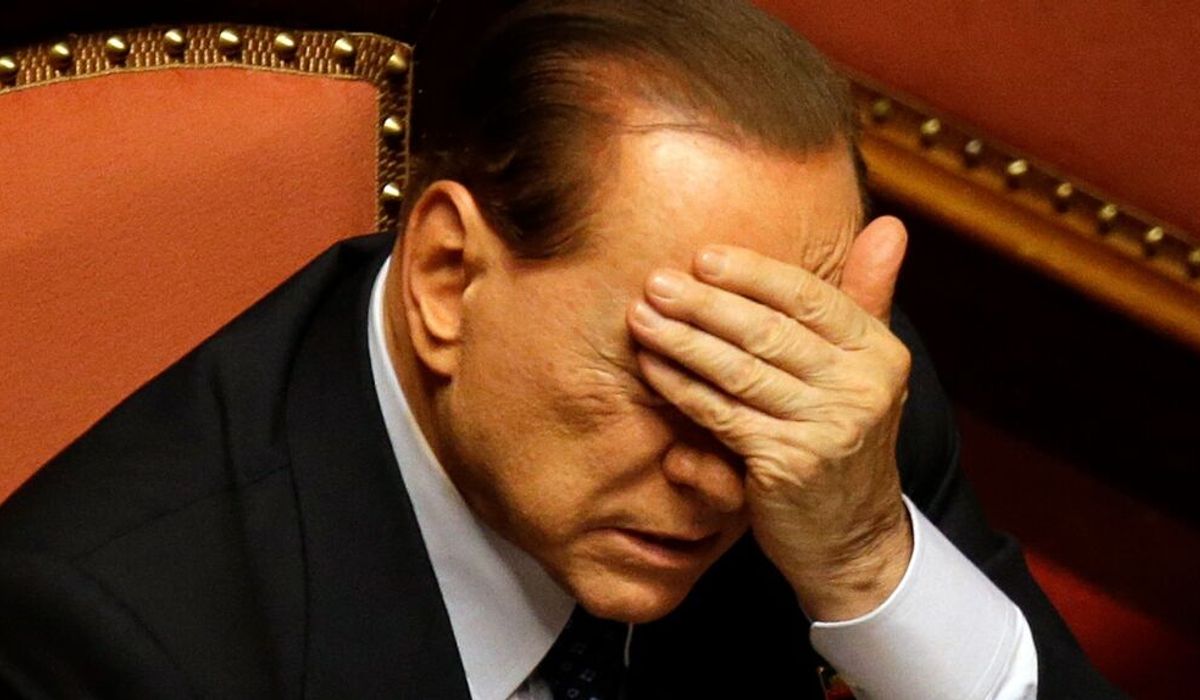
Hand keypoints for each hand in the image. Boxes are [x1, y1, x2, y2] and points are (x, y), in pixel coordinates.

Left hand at [626, 217, 912, 619]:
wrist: (852, 539)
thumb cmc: (843, 441)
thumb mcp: (867, 370)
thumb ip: (867, 297)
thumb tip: (890, 225)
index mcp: (878, 352)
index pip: (809, 298)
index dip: (753, 274)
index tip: (704, 257)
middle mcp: (861, 388)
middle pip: (768, 332)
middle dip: (704, 304)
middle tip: (656, 282)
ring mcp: (826, 429)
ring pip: (739, 372)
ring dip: (682, 341)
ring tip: (641, 317)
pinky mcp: (788, 466)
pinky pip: (722, 415)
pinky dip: (682, 389)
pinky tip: (653, 366)